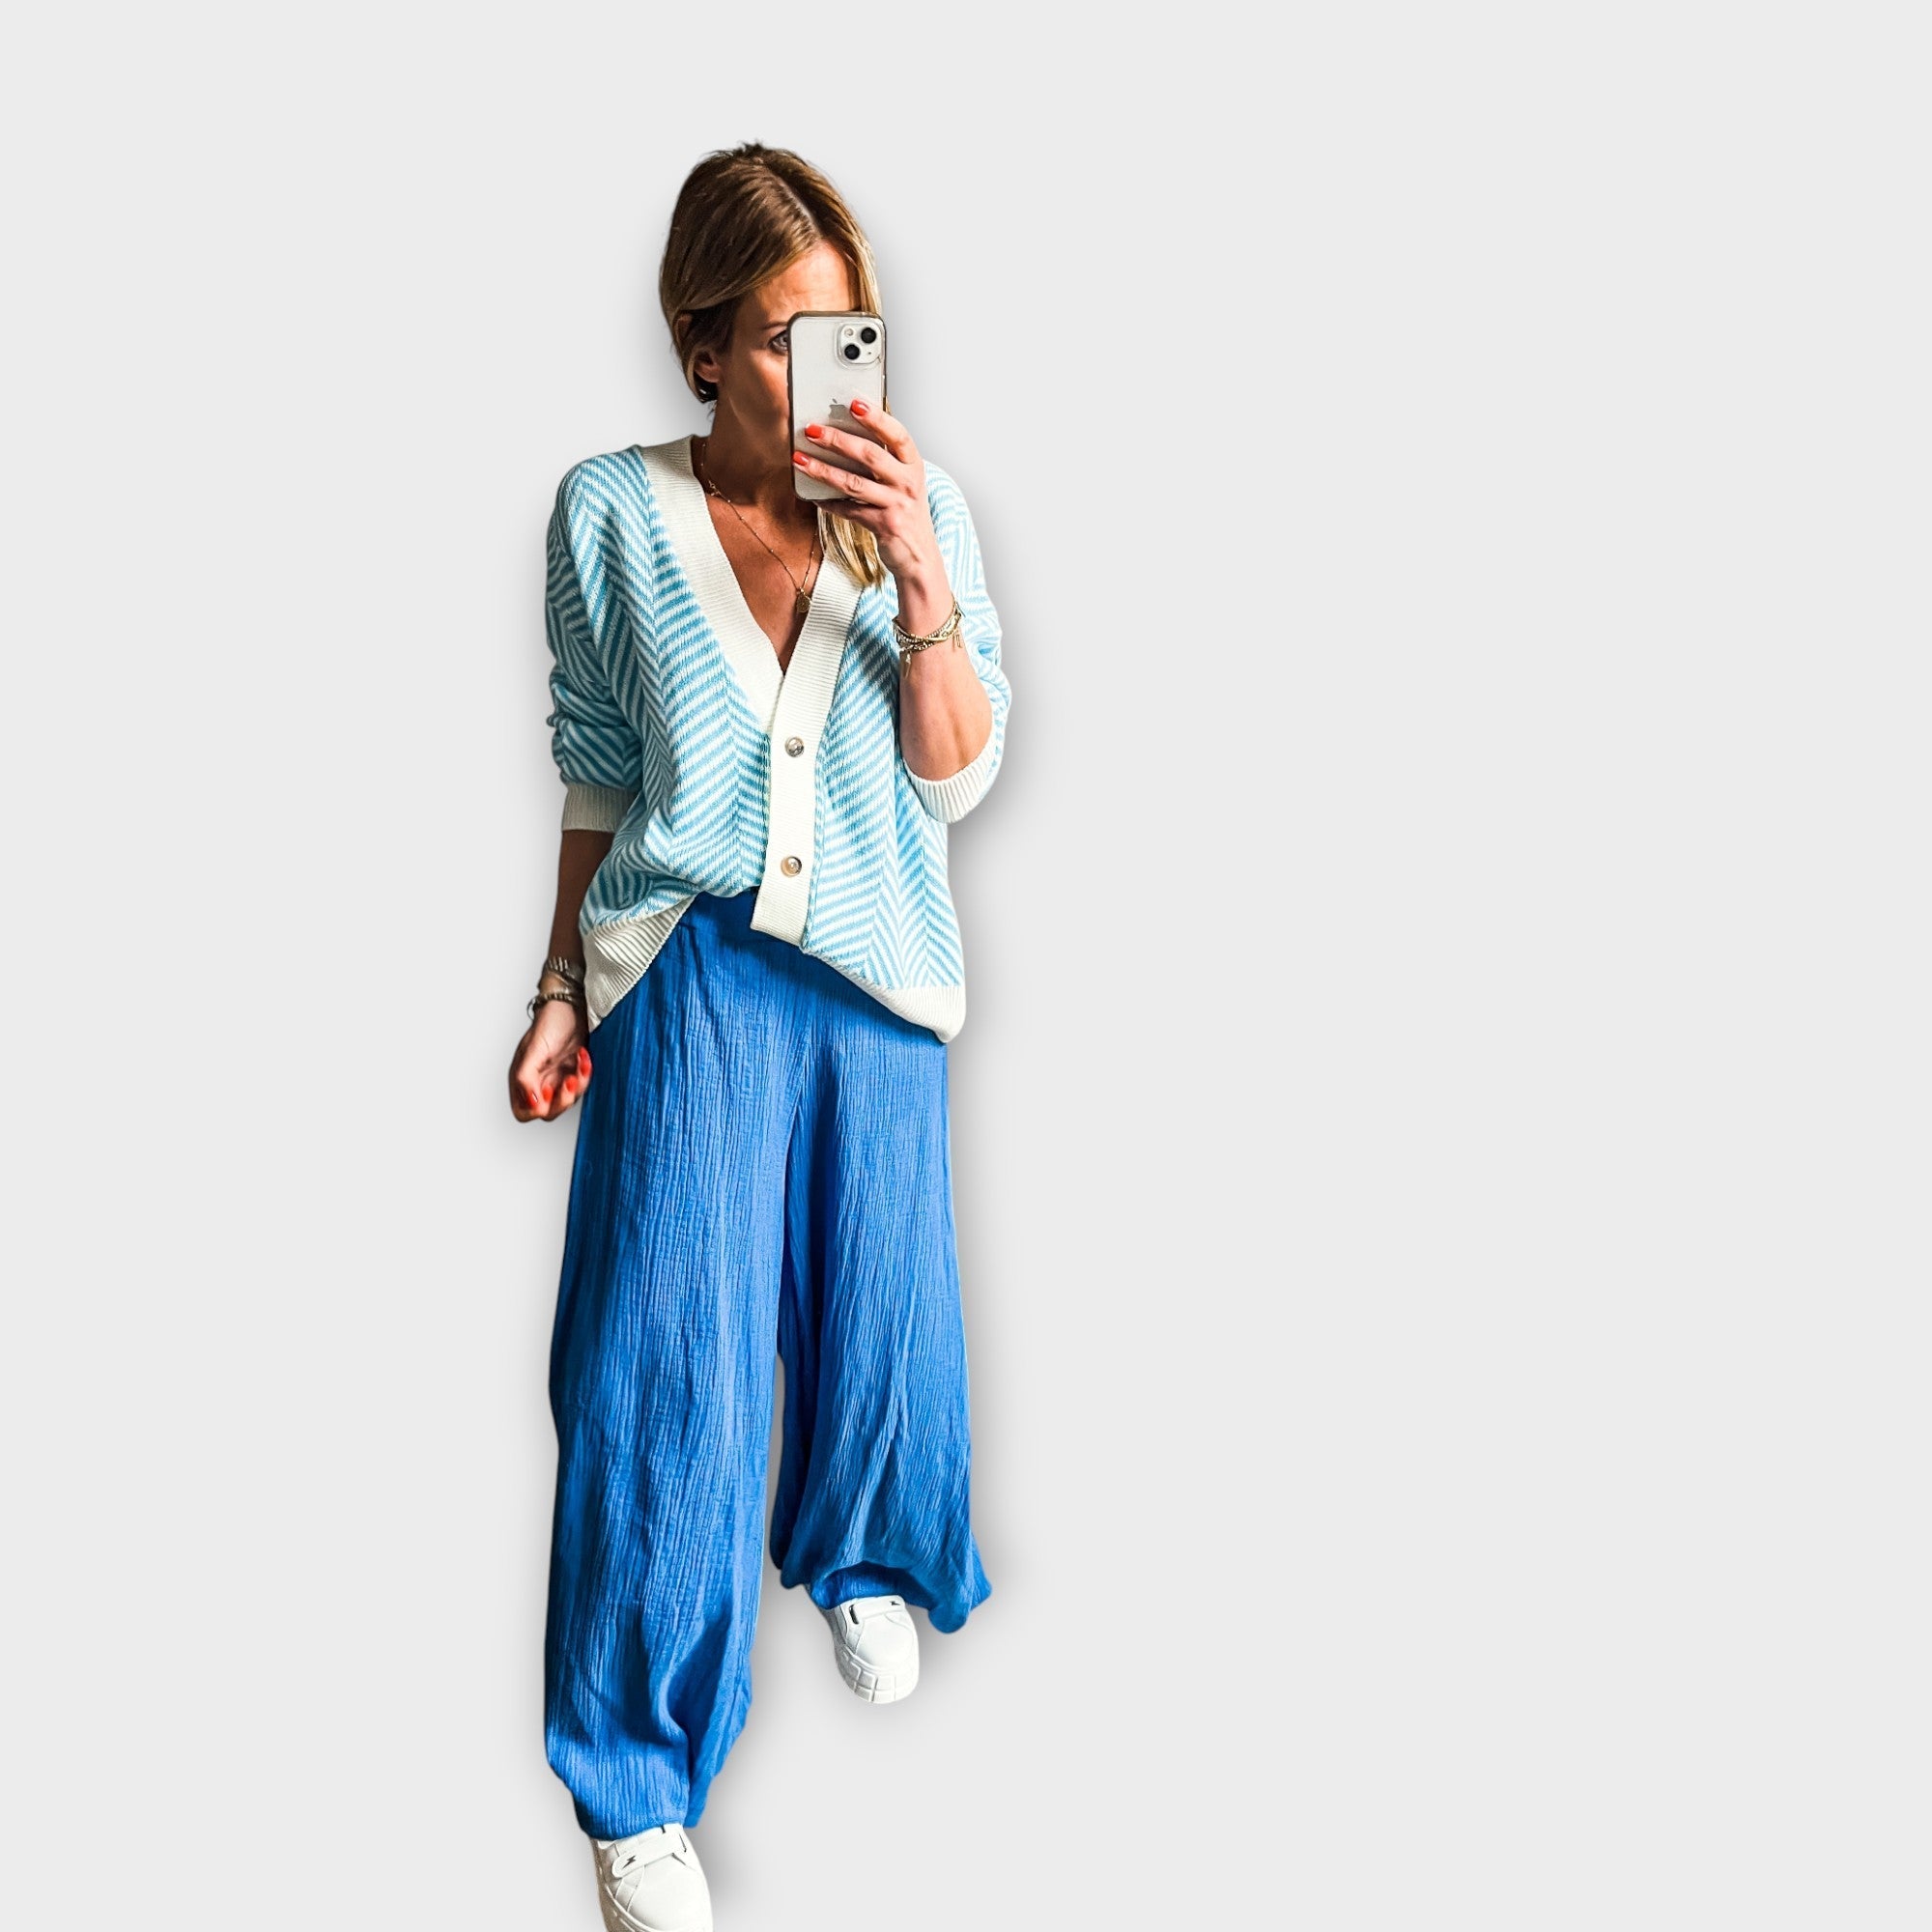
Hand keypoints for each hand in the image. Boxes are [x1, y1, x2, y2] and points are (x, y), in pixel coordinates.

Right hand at [510, 998, 591, 1121]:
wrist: (571, 1006)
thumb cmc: (549, 1022)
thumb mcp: (534, 1050)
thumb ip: (526, 1078)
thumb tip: (531, 1103)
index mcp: (522, 1078)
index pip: (523, 1111)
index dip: (536, 1109)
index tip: (548, 1090)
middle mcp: (537, 1082)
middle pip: (548, 1111)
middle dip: (563, 1100)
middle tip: (569, 1080)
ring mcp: (556, 1078)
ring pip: (567, 1101)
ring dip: (578, 1085)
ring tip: (579, 1064)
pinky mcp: (572, 1073)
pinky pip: (581, 1087)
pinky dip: (586, 1074)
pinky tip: (584, 1058)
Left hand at [791, 400, 945, 597]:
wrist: (920, 556)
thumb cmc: (906, 512)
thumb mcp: (904, 482)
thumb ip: (885, 461)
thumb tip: (845, 435)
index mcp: (913, 465)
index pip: (898, 435)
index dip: (877, 418)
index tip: (855, 403)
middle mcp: (908, 483)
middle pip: (870, 455)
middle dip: (837, 440)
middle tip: (812, 430)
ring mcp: (897, 505)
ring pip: (853, 483)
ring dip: (822, 470)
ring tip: (800, 459)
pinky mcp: (884, 525)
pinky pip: (848, 510)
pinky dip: (828, 502)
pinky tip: (811, 494)